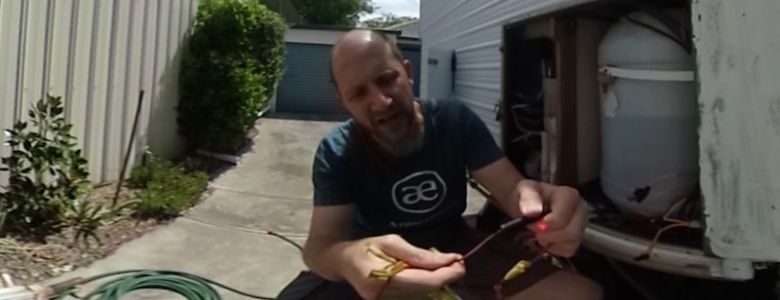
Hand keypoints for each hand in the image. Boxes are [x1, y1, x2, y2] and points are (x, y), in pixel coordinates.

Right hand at [339, 234, 464, 299]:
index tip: (461, 261)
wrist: (341, 262)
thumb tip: (448, 259)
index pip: (424, 282)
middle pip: (425, 291)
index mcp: (382, 280)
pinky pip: (414, 297)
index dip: (446, 274)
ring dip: (437, 282)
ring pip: (422, 296)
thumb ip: (418, 254)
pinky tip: (429, 275)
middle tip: (457, 262)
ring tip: (445, 266)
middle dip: (445, 277)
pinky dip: (425, 287)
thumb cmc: (365, 248)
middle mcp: (383, 297)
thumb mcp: (390, 241)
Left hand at [514, 179, 587, 256]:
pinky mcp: (576, 238)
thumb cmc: (528, 196)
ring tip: (540, 234)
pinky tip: (547, 239)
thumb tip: (532, 211)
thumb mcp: (523, 190)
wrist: (526, 205)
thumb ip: (528, 198)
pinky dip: (554, 248)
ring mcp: (580, 225)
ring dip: (551, 242)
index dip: (547, 225)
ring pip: (571, 243)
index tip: (532, 225)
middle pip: (571, 232)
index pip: (563, 218)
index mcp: (569, 195)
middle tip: (535, 231)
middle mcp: (580, 209)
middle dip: (549, 236)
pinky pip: (568, 250)